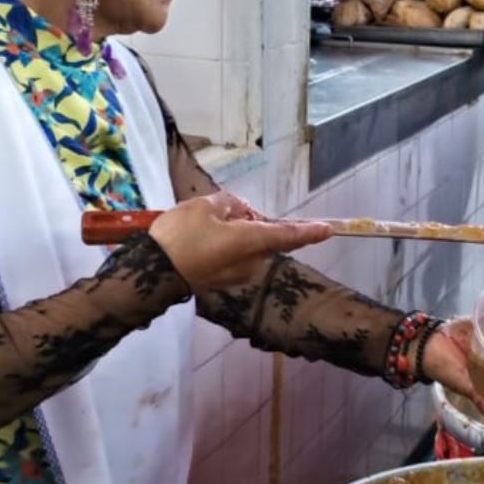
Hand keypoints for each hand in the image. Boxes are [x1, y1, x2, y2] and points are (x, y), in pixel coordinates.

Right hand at [150, 192, 330, 291]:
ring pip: (248, 245)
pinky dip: (226, 243)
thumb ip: (229, 203)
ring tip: (204, 223)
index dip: (310, 231)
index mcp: (252, 241)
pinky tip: (201, 237)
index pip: (289, 234)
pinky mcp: (224, 279)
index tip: (329, 230)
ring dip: (237, 232)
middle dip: (251, 220)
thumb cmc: (181, 236)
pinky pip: (234, 255)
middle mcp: (252, 261)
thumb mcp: (204, 206)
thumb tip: (239, 210)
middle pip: (264, 235)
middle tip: (222, 210)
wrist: (154, 274)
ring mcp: (238, 274)